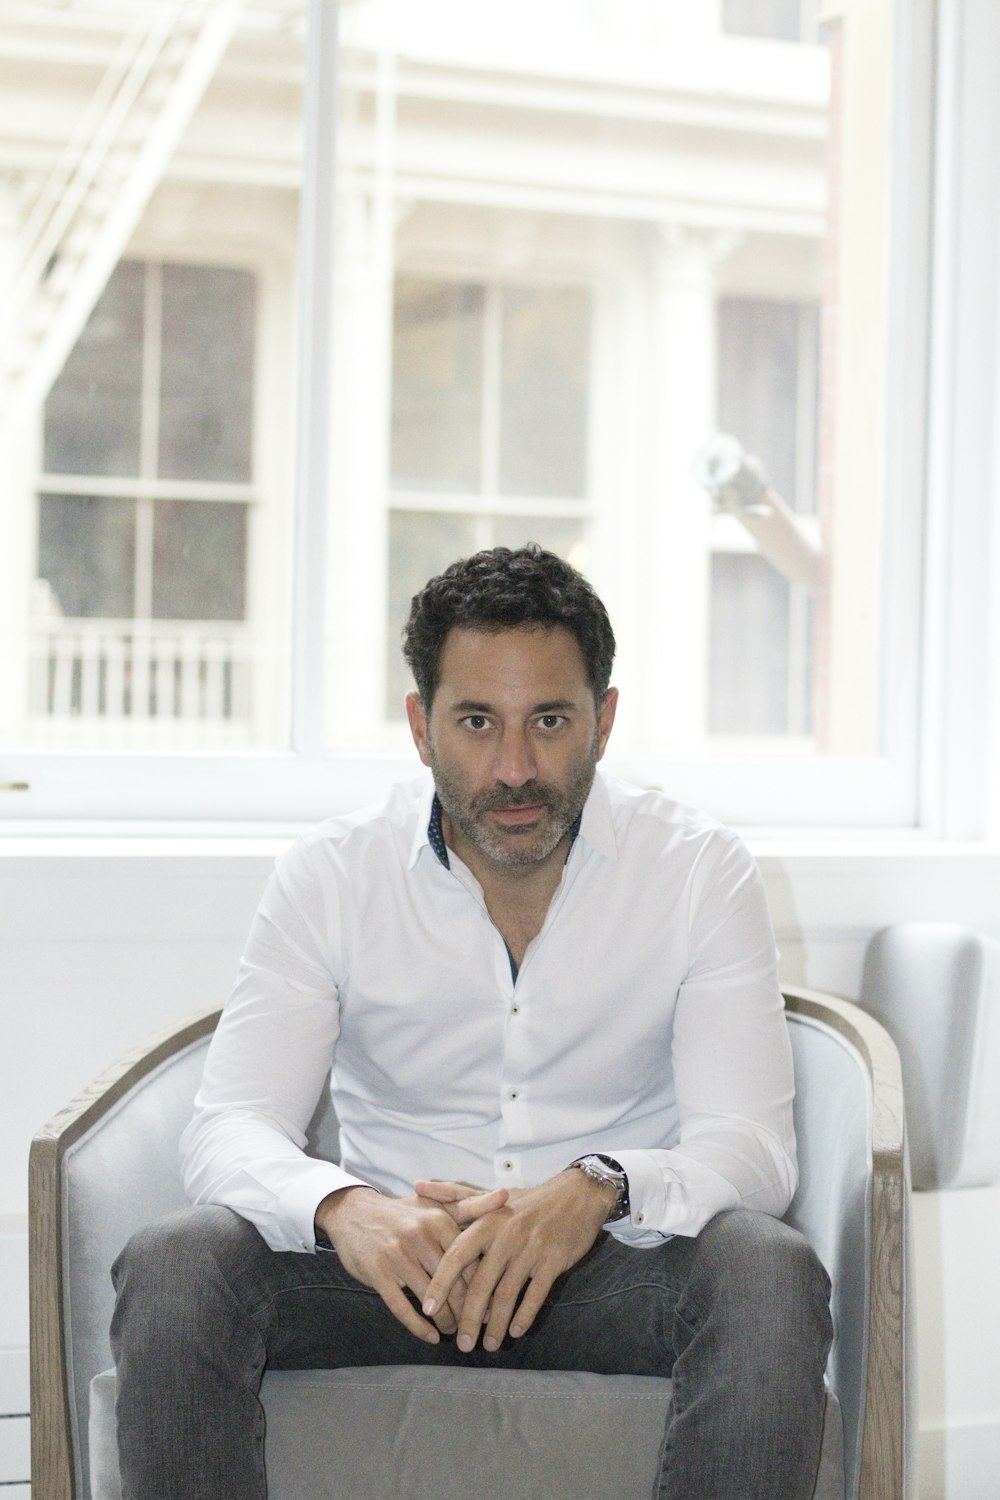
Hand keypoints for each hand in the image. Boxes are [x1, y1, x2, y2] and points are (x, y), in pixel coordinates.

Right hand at [316, 1184, 507, 1342]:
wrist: (354, 1212)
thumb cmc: (403, 1213)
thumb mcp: (435, 1204)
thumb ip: (471, 1205)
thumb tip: (507, 1195)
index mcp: (438, 1219)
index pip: (470, 1261)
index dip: (483, 1288)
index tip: (492, 1307)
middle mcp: (420, 1235)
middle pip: (453, 1283)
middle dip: (466, 1311)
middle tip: (475, 1327)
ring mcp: (397, 1253)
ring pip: (431, 1298)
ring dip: (445, 1322)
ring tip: (454, 1332)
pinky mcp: (378, 1271)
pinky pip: (402, 1307)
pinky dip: (418, 1327)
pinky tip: (430, 1336)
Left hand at [415, 1170, 615, 1353]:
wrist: (576, 1195)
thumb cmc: (528, 1200)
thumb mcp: (490, 1195)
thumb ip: (453, 1195)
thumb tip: (417, 1184)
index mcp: (487, 1221)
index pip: (456, 1256)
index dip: (441, 1284)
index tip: (428, 1309)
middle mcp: (506, 1235)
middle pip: (480, 1284)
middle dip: (468, 1318)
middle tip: (462, 1344)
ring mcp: (530, 1248)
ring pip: (506, 1295)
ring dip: (496, 1325)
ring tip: (489, 1345)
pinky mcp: (553, 1260)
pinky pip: (535, 1294)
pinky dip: (524, 1316)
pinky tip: (516, 1331)